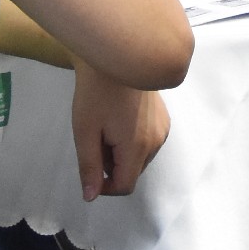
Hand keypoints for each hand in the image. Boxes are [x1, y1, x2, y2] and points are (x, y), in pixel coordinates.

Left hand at [70, 63, 171, 200]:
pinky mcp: (164, 118)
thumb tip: (91, 196)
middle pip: (132, 172)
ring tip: (105, 126)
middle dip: (111, 166)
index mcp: (138, 147)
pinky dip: (131, 141)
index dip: (104, 186)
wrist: (117, 53)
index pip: (125, 186)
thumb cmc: (96, 91)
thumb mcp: (85, 130)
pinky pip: (147, 142)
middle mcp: (156, 141)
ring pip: (140, 158)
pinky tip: (119, 118)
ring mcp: (163, 129)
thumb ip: (89, 166)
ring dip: (121, 153)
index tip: (89, 166)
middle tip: (94, 138)